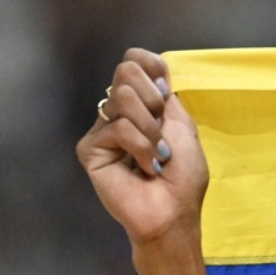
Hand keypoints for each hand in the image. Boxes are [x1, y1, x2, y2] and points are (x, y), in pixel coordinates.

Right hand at [75, 48, 209, 246]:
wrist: (173, 212)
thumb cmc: (184, 179)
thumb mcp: (184, 131)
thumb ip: (169, 99)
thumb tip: (156, 72)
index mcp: (144, 106)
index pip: (134, 61)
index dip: (150, 66)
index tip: (165, 93)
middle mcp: (120, 112)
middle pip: (125, 71)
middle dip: (154, 101)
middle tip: (163, 134)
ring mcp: (103, 129)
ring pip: (123, 96)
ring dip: (152, 130)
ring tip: (157, 157)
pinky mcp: (90, 147)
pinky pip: (118, 128)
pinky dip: (141, 148)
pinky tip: (145, 169)